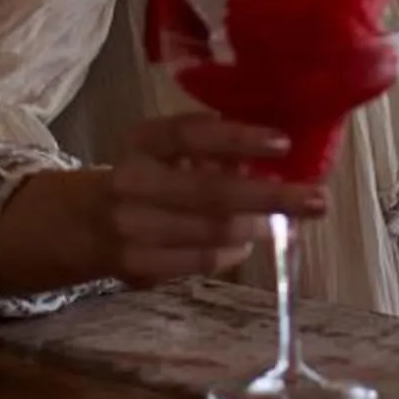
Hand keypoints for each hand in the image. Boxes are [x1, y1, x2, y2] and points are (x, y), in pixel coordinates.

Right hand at [95, 115, 328, 288]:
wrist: (80, 224)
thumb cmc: (145, 177)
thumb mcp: (165, 152)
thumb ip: (211, 151)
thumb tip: (278, 156)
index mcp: (143, 142)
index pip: (191, 133)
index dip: (238, 137)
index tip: (284, 142)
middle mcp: (133, 181)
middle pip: (212, 192)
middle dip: (272, 198)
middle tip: (317, 200)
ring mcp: (132, 227)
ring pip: (212, 231)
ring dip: (256, 227)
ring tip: (283, 222)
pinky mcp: (136, 266)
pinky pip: (200, 261)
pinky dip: (231, 252)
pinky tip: (246, 243)